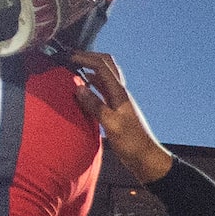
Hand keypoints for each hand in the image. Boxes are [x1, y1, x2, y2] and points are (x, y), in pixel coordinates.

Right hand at [68, 53, 173, 183]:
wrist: (146, 158)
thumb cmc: (132, 143)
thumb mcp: (111, 124)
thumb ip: (95, 105)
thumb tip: (79, 86)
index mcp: (120, 93)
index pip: (103, 66)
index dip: (86, 58)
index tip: (69, 56)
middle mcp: (119, 94)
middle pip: (106, 67)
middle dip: (89, 58)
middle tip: (71, 58)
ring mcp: (117, 102)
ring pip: (103, 79)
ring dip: (89, 71)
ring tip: (73, 70)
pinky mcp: (115, 111)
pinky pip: (102, 93)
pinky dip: (91, 87)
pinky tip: (82, 91)